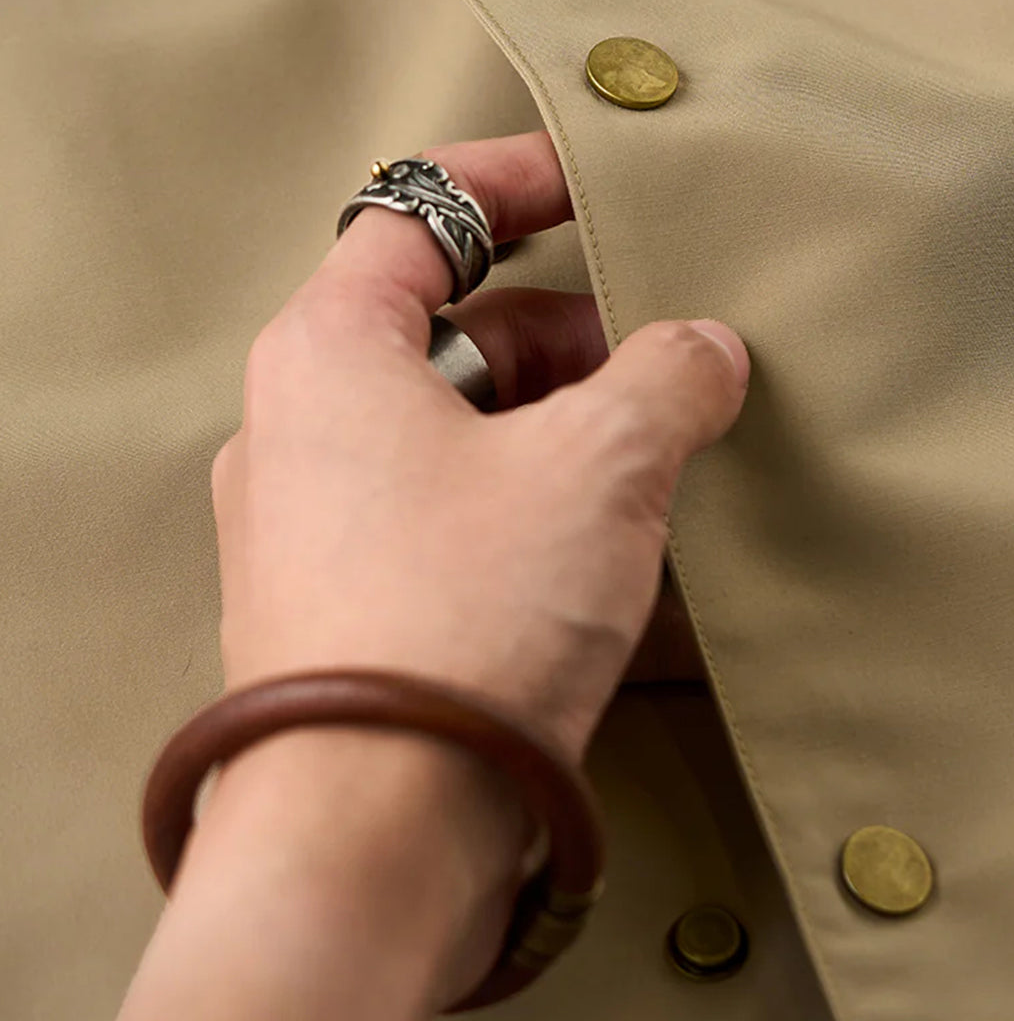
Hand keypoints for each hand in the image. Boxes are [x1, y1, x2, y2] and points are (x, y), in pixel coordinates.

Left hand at [212, 130, 748, 764]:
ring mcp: (317, 522)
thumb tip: (704, 352)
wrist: (372, 841)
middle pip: (456, 327)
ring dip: (566, 429)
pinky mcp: (351, 604)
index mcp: (330, 350)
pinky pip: (453, 514)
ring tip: (664, 464)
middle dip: (576, 336)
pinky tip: (619, 549)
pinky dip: (535, 505)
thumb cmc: (463, 616)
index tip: (601, 183)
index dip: (516, 179)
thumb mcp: (599, 466)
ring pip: (462, 428)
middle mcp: (301, 426)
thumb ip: (667, 380)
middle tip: (671, 365)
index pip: (417, 210)